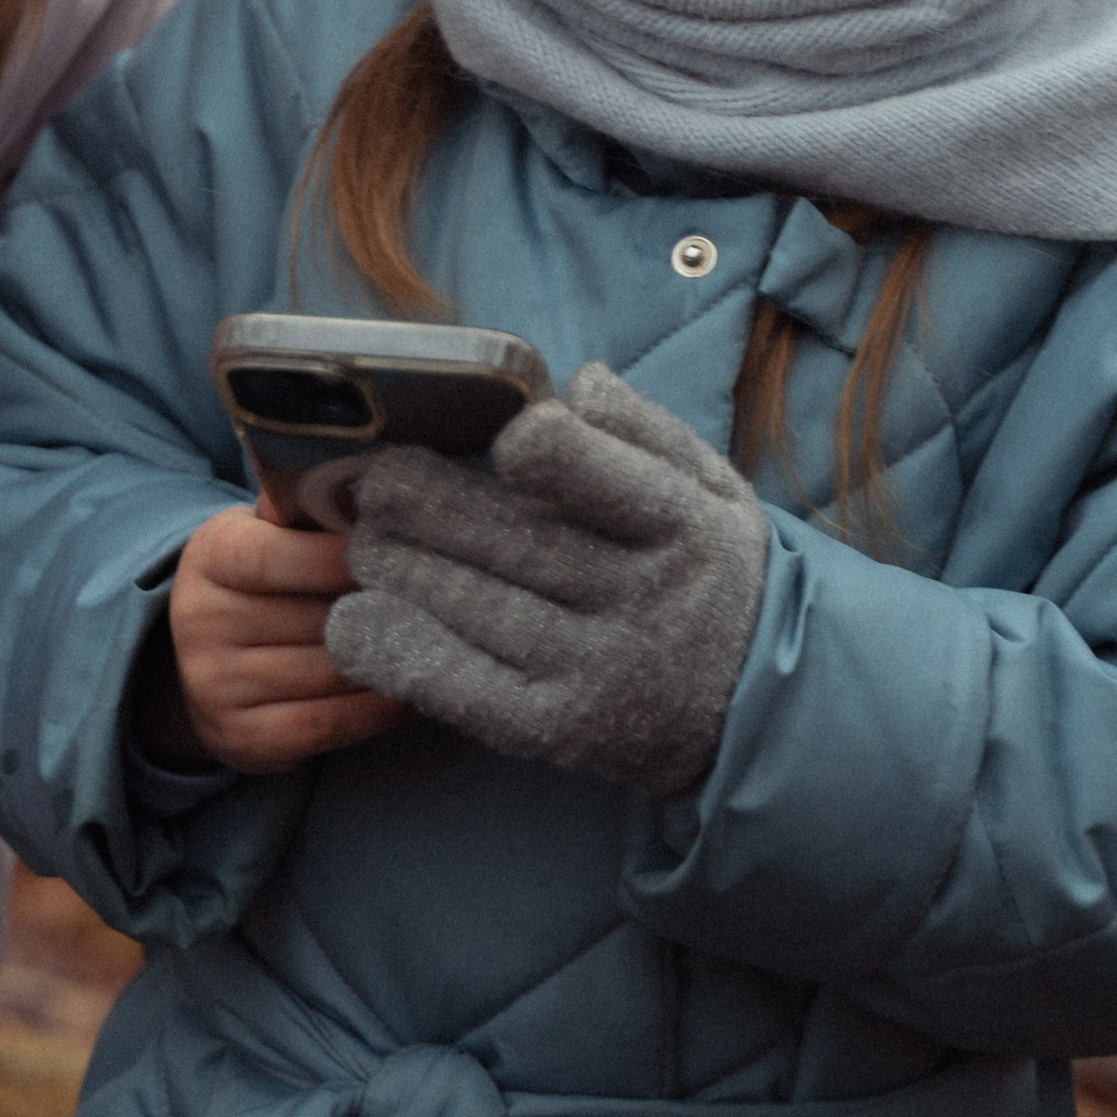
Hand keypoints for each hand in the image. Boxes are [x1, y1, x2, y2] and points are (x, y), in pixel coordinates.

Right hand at [151, 505, 411, 774]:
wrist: (203, 666)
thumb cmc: (261, 585)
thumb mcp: (264, 535)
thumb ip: (306, 517)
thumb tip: (368, 491)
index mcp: (210, 558)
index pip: (271, 558)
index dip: (335, 559)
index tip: (391, 553)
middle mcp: (201, 621)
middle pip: (315, 619)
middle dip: (381, 610)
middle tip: (437, 600)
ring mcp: (216, 685)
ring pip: (329, 672)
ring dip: (387, 659)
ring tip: (434, 641)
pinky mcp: (243, 736)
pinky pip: (327, 723)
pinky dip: (376, 708)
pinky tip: (406, 688)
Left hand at [327, 363, 768, 796]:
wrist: (761, 708)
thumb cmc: (712, 573)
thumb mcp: (714, 488)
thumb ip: (645, 429)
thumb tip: (572, 385)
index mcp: (681, 525)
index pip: (581, 466)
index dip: (525, 442)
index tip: (500, 439)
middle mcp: (639, 600)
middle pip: (501, 535)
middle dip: (414, 499)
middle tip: (375, 484)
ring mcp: (595, 672)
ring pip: (465, 604)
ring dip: (391, 563)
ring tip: (365, 538)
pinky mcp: (554, 731)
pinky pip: (457, 687)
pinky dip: (393, 649)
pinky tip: (355, 620)